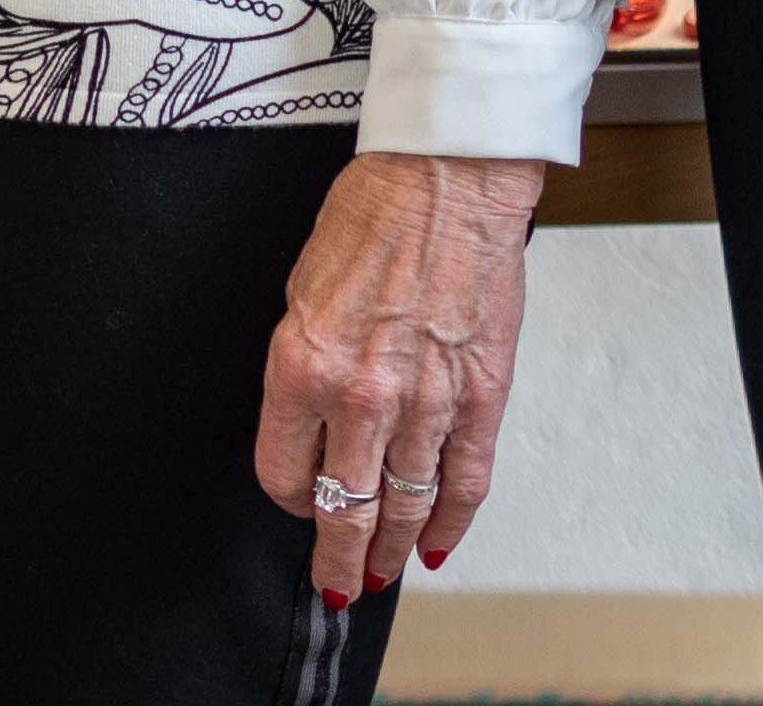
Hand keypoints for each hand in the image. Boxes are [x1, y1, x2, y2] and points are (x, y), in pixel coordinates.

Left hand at [255, 152, 543, 607]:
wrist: (444, 179)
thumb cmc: (372, 216)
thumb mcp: (301, 291)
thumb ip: (306, 367)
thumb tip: (313, 424)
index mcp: (301, 365)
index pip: (282, 472)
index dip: (287, 497)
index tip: (295, 499)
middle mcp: (360, 394)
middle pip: (342, 509)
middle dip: (337, 556)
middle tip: (337, 583)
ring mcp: (424, 402)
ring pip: (402, 507)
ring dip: (390, 552)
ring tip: (382, 575)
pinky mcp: (479, 397)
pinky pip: (464, 482)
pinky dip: (449, 520)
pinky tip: (435, 542)